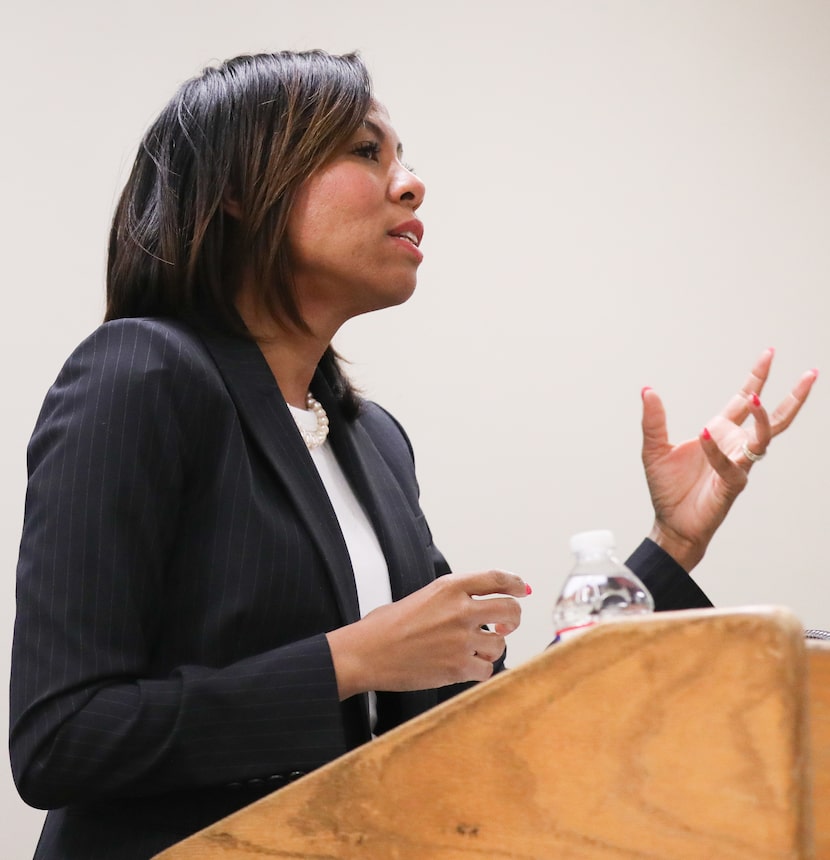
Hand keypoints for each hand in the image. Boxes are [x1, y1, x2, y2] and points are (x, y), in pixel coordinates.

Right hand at [326, 570, 529, 699]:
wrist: (367, 653)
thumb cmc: (387, 625)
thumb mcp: (423, 597)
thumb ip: (454, 597)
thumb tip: (484, 603)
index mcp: (450, 587)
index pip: (497, 579)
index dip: (516, 583)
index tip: (522, 589)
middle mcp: (460, 610)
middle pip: (510, 609)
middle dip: (513, 618)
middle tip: (505, 625)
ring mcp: (461, 639)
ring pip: (500, 643)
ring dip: (491, 647)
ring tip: (473, 649)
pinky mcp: (458, 666)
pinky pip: (487, 669)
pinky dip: (479, 670)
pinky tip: (463, 666)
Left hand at [641, 348, 816, 570]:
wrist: (670, 524)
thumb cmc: (668, 488)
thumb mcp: (653, 449)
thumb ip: (653, 421)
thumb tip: (647, 391)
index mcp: (719, 432)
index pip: (742, 400)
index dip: (757, 377)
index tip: (769, 354)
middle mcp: (734, 446)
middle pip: (772, 418)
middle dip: (792, 396)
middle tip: (810, 374)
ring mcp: (737, 464)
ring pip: (764, 438)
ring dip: (762, 417)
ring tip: (754, 397)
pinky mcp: (733, 483)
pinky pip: (732, 462)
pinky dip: (718, 450)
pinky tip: (704, 436)